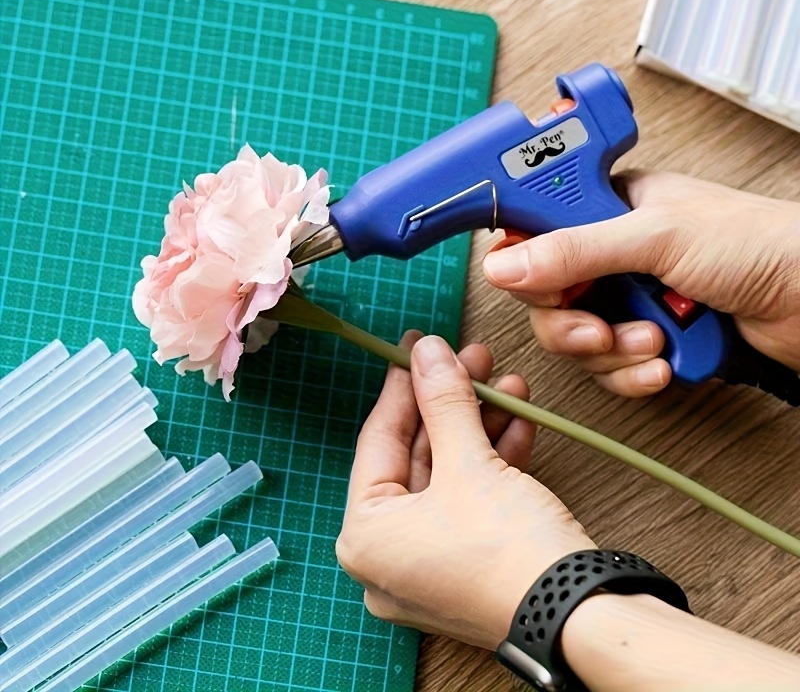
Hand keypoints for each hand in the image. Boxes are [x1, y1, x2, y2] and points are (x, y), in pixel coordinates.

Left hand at [336, 332, 594, 649]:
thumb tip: (427, 351)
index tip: (414, 346)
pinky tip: (517, 420)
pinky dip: (493, 460)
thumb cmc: (509, 554)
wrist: (580, 618)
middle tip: (469, 358)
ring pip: (450, 474)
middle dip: (451, 402)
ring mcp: (430, 565)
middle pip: (418, 455)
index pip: (379, 441)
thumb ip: (443, 400)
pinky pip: (471, 500)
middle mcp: (389, 557)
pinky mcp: (469, 566)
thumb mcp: (469, 463)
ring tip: (504, 383)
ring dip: (479, 425)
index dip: (401, 385)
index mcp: (366, 538)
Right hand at [483, 170, 799, 396]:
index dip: (527, 263)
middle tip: (599, 328)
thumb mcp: (658, 236)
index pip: (537, 231)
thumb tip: (507, 263)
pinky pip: (610, 366)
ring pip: (577, 338)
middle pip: (548, 297)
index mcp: (610, 207)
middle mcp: (614, 253)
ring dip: (612, 351)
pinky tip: (662, 363)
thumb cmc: (763, 245)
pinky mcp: (649, 337)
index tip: (538, 286)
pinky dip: (633, 373)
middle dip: (573, 323)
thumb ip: (577, 249)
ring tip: (653, 340)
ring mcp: (631, 297)